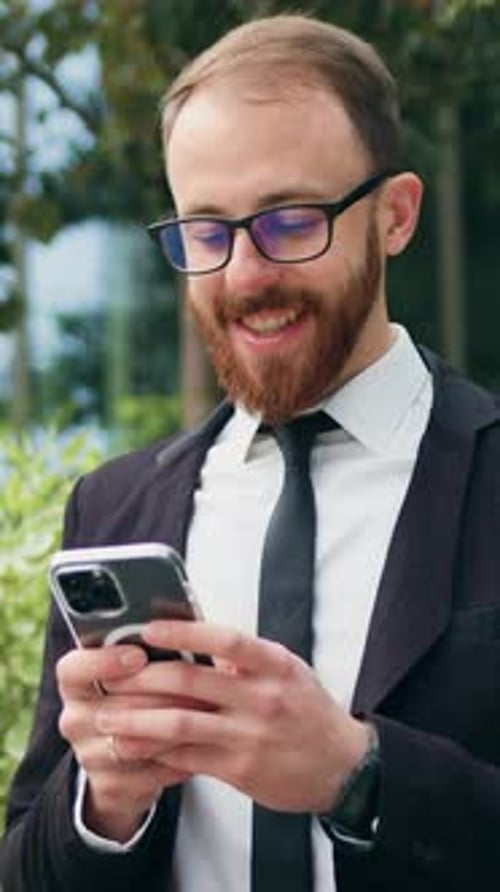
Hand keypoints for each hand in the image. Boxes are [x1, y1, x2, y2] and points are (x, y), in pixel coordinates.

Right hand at [56, 644, 203, 840]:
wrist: (119, 762)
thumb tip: (184, 628)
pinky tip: (202, 742)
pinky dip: (181, 756)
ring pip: (135, 740)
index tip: (139, 655)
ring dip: (175, 725)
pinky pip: (151, 770)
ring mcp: (88, 755)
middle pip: (115, 705)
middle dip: (162, 694)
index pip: (73, 669)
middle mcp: (74, 718)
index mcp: (74, 682)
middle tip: (198, 683)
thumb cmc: (134, 698)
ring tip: (208, 710)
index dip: (105, 661)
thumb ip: (148, 651)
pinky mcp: (109, 786)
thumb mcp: (132, 670)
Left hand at [94, 621, 370, 814]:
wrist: (341, 765)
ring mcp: (249, 735)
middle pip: (191, 683)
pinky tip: (133, 747)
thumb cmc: (308, 710)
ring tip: (108, 718)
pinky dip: (155, 752)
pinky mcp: (238, 768)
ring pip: (180, 724)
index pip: (225, 641)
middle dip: (143, 679)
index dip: (183, 634)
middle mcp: (262, 697)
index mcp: (274, 664)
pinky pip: (187, 757)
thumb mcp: (287, 670)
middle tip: (111, 675)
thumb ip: (245, 657)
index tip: (149, 629)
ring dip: (138, 721)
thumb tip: (197, 636)